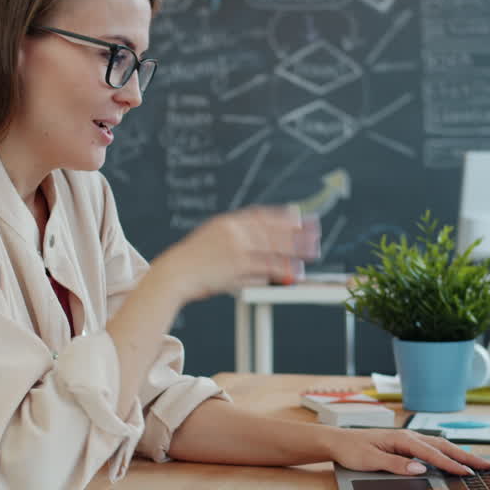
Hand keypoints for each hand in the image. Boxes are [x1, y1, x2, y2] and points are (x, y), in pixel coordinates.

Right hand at [155, 205, 320, 301]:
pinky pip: (268, 266)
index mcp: (227, 222)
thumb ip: (234, 240)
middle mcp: (234, 231)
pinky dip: (284, 269)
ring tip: (312, 250)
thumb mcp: (211, 241)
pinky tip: (296, 271)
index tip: (298, 216)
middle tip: (315, 231)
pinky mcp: (239, 265)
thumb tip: (257, 246)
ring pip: (274, 246)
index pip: (261, 215)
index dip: (282, 216)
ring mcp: (237, 247)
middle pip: (273, 229)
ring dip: (296, 248)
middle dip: (296, 230)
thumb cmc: (191, 263)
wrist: (174, 273)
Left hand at [327, 428, 489, 476]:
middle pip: (443, 447)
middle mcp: (408, 437)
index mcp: (402, 439)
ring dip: (460, 454)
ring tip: (479, 462)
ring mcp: (408, 439)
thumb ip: (396, 464)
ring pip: (440, 446)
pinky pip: (432, 448)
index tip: (468, 472)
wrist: (338, 441)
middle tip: (488, 465)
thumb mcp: (371, 460)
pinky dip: (447, 453)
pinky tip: (455, 458)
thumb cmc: (352, 450)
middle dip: (466, 457)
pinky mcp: (405, 444)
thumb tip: (419, 468)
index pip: (432, 454)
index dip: (451, 464)